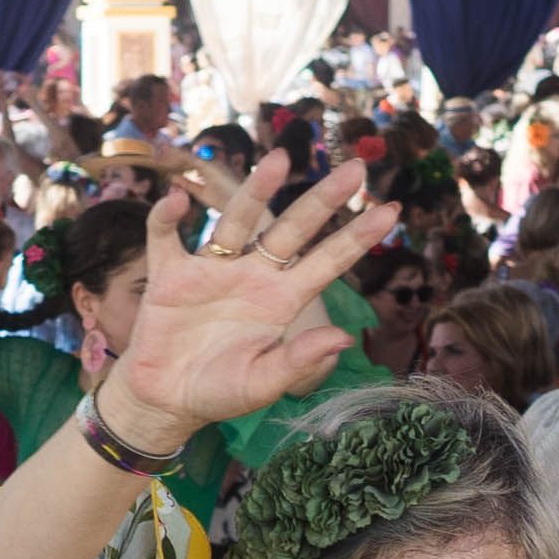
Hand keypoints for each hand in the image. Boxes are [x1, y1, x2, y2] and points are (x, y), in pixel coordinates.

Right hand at [98, 151, 389, 440]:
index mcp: (281, 300)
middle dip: (323, 199)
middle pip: (292, 229)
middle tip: (356, 168)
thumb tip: (344, 339)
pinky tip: (178, 200)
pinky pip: (167, 238)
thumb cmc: (220, 392)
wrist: (167, 399)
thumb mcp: (262, 384)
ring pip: (237, 221)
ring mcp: (212, 270)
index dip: (358, 237)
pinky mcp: (171, 276)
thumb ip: (298, 361)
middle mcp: (253, 275)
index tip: (392, 210)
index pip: (328, 262)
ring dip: (256, 191)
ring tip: (279, 160)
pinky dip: (167, 218)